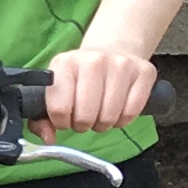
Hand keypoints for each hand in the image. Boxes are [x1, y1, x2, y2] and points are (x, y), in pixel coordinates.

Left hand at [37, 44, 158, 136]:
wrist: (112, 49)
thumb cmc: (80, 77)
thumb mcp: (56, 89)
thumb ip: (42, 118)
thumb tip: (48, 139)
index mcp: (64, 63)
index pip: (59, 108)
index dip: (62, 122)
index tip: (65, 119)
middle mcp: (93, 60)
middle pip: (85, 116)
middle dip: (82, 125)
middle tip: (84, 119)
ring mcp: (121, 64)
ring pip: (109, 117)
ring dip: (103, 124)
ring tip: (99, 114)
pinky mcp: (144, 71)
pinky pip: (132, 113)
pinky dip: (122, 120)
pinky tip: (117, 111)